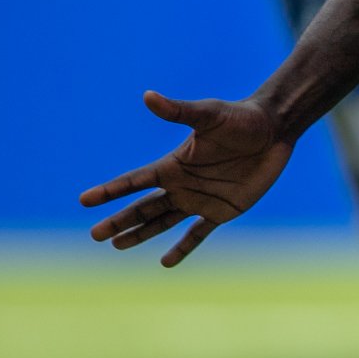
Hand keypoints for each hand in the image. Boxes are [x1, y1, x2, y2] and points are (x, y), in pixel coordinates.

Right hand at [80, 91, 292, 266]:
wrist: (275, 128)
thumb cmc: (240, 118)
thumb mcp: (208, 114)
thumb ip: (178, 111)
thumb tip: (148, 96)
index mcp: (174, 164)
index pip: (134, 181)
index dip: (110, 191)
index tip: (84, 200)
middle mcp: (182, 184)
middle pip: (143, 207)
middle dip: (119, 220)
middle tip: (95, 235)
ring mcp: (200, 199)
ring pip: (162, 222)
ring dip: (140, 234)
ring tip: (117, 245)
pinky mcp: (222, 211)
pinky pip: (197, 233)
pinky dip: (183, 248)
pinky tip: (167, 261)